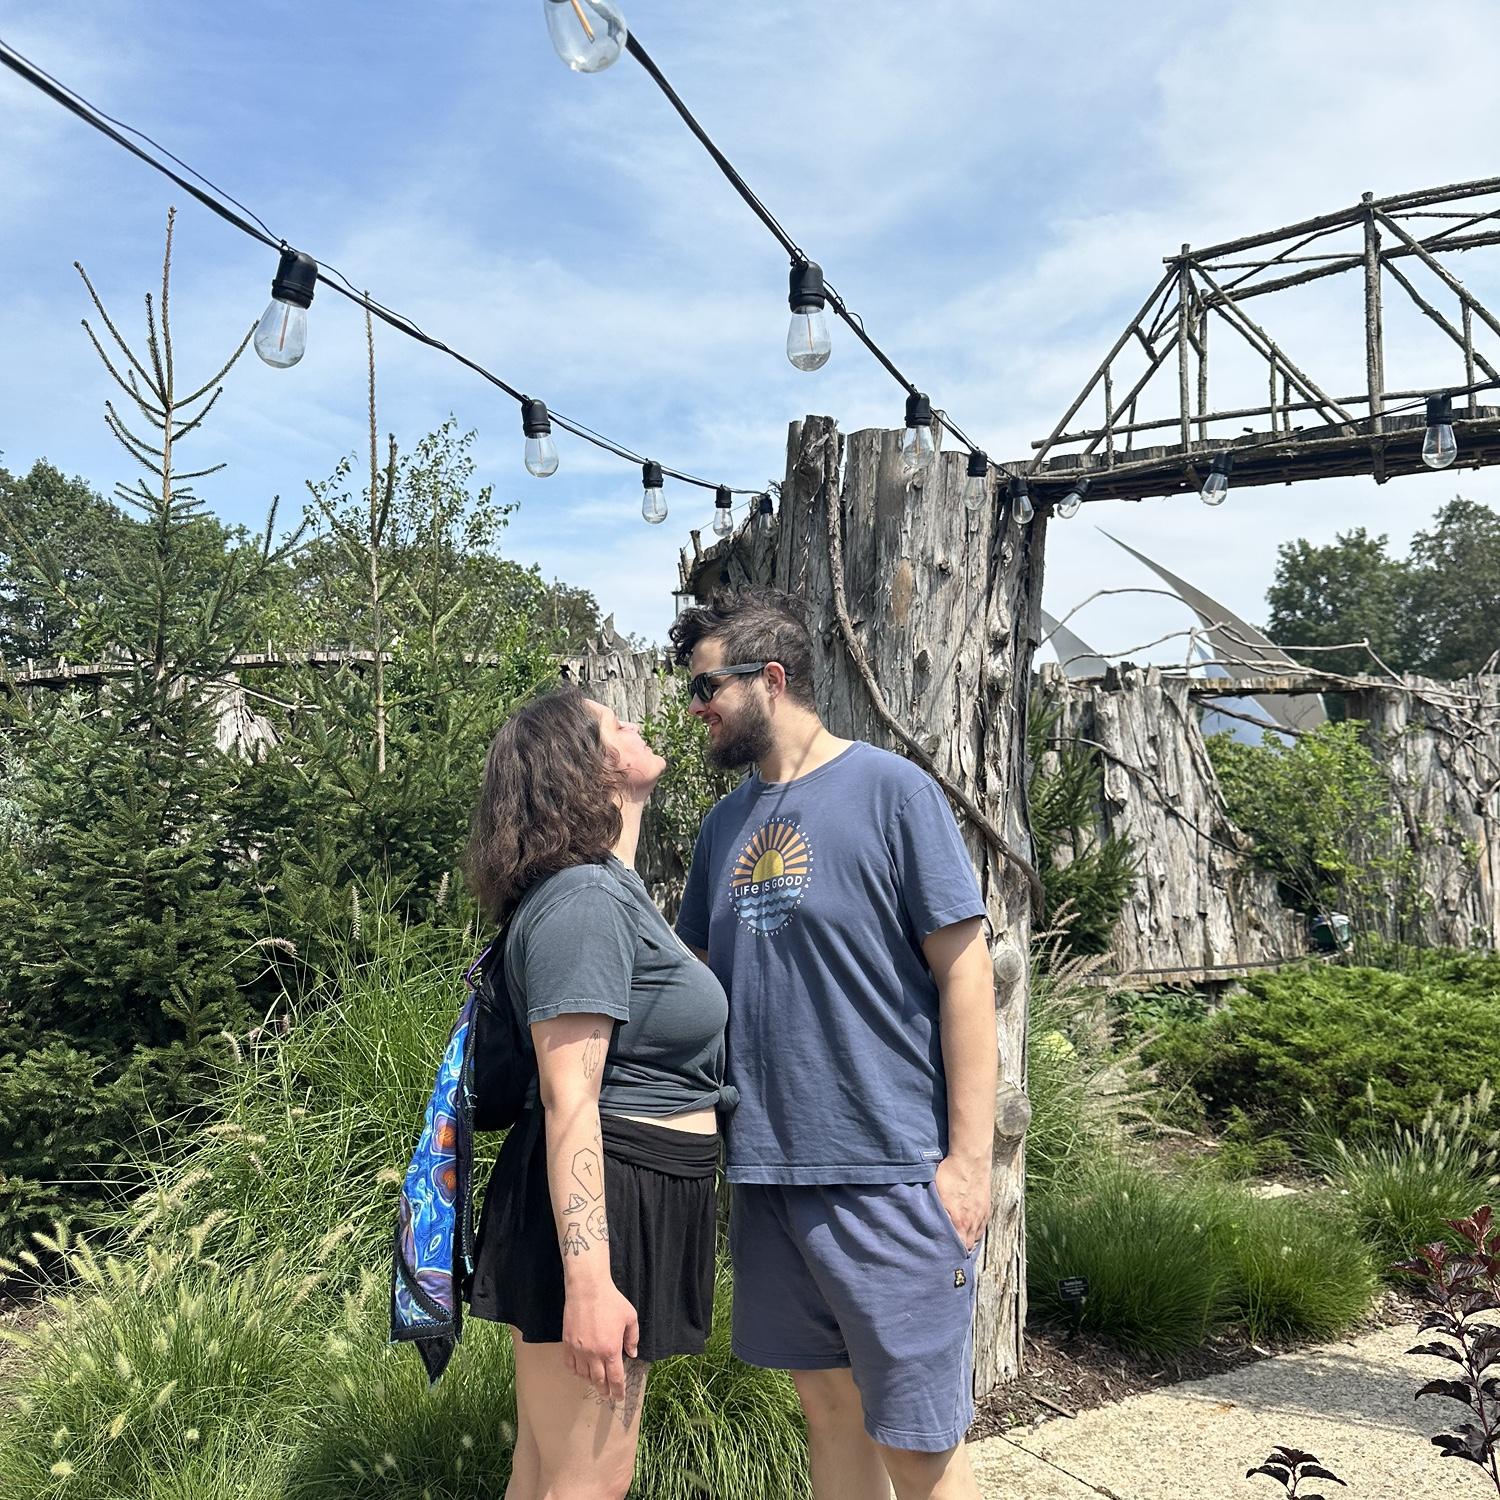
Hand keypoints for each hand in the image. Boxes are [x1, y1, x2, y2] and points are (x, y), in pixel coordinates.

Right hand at [562, 1281, 640, 1402]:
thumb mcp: (630, 1317)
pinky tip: (581, 1371)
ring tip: (596, 1382)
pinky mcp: (567, 1344)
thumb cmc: (611, 1301)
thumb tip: (632, 1354)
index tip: (619, 1397)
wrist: (587, 1289)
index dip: (618, 1390)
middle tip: (608, 1394)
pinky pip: (570, 1365)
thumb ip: (632, 1338)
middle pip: (598, 1381)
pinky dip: (576, 1372)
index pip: (615, 1378)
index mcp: (611, 1350)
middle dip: (605, 1390)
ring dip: (591, 1381)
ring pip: (583, 1375)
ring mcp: (578, 1350)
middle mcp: (594, 1354)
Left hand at [934, 1154, 990, 1252]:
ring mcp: (981, 1215)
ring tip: (960, 1248)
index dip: (951, 1255)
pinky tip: (971, 1232)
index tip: (943, 1260)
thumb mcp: (937, 1193)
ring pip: (976, 1237)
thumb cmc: (951, 1174)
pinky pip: (982, 1227)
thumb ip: (936, 1212)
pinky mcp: (986, 1207)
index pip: (957, 1247)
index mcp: (959, 1221)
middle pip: (968, 1246)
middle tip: (950, 1256)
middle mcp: (972, 1222)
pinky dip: (976, 1233)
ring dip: (968, 1243)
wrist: (971, 1159)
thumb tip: (930, 1226)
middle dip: (960, 1252)